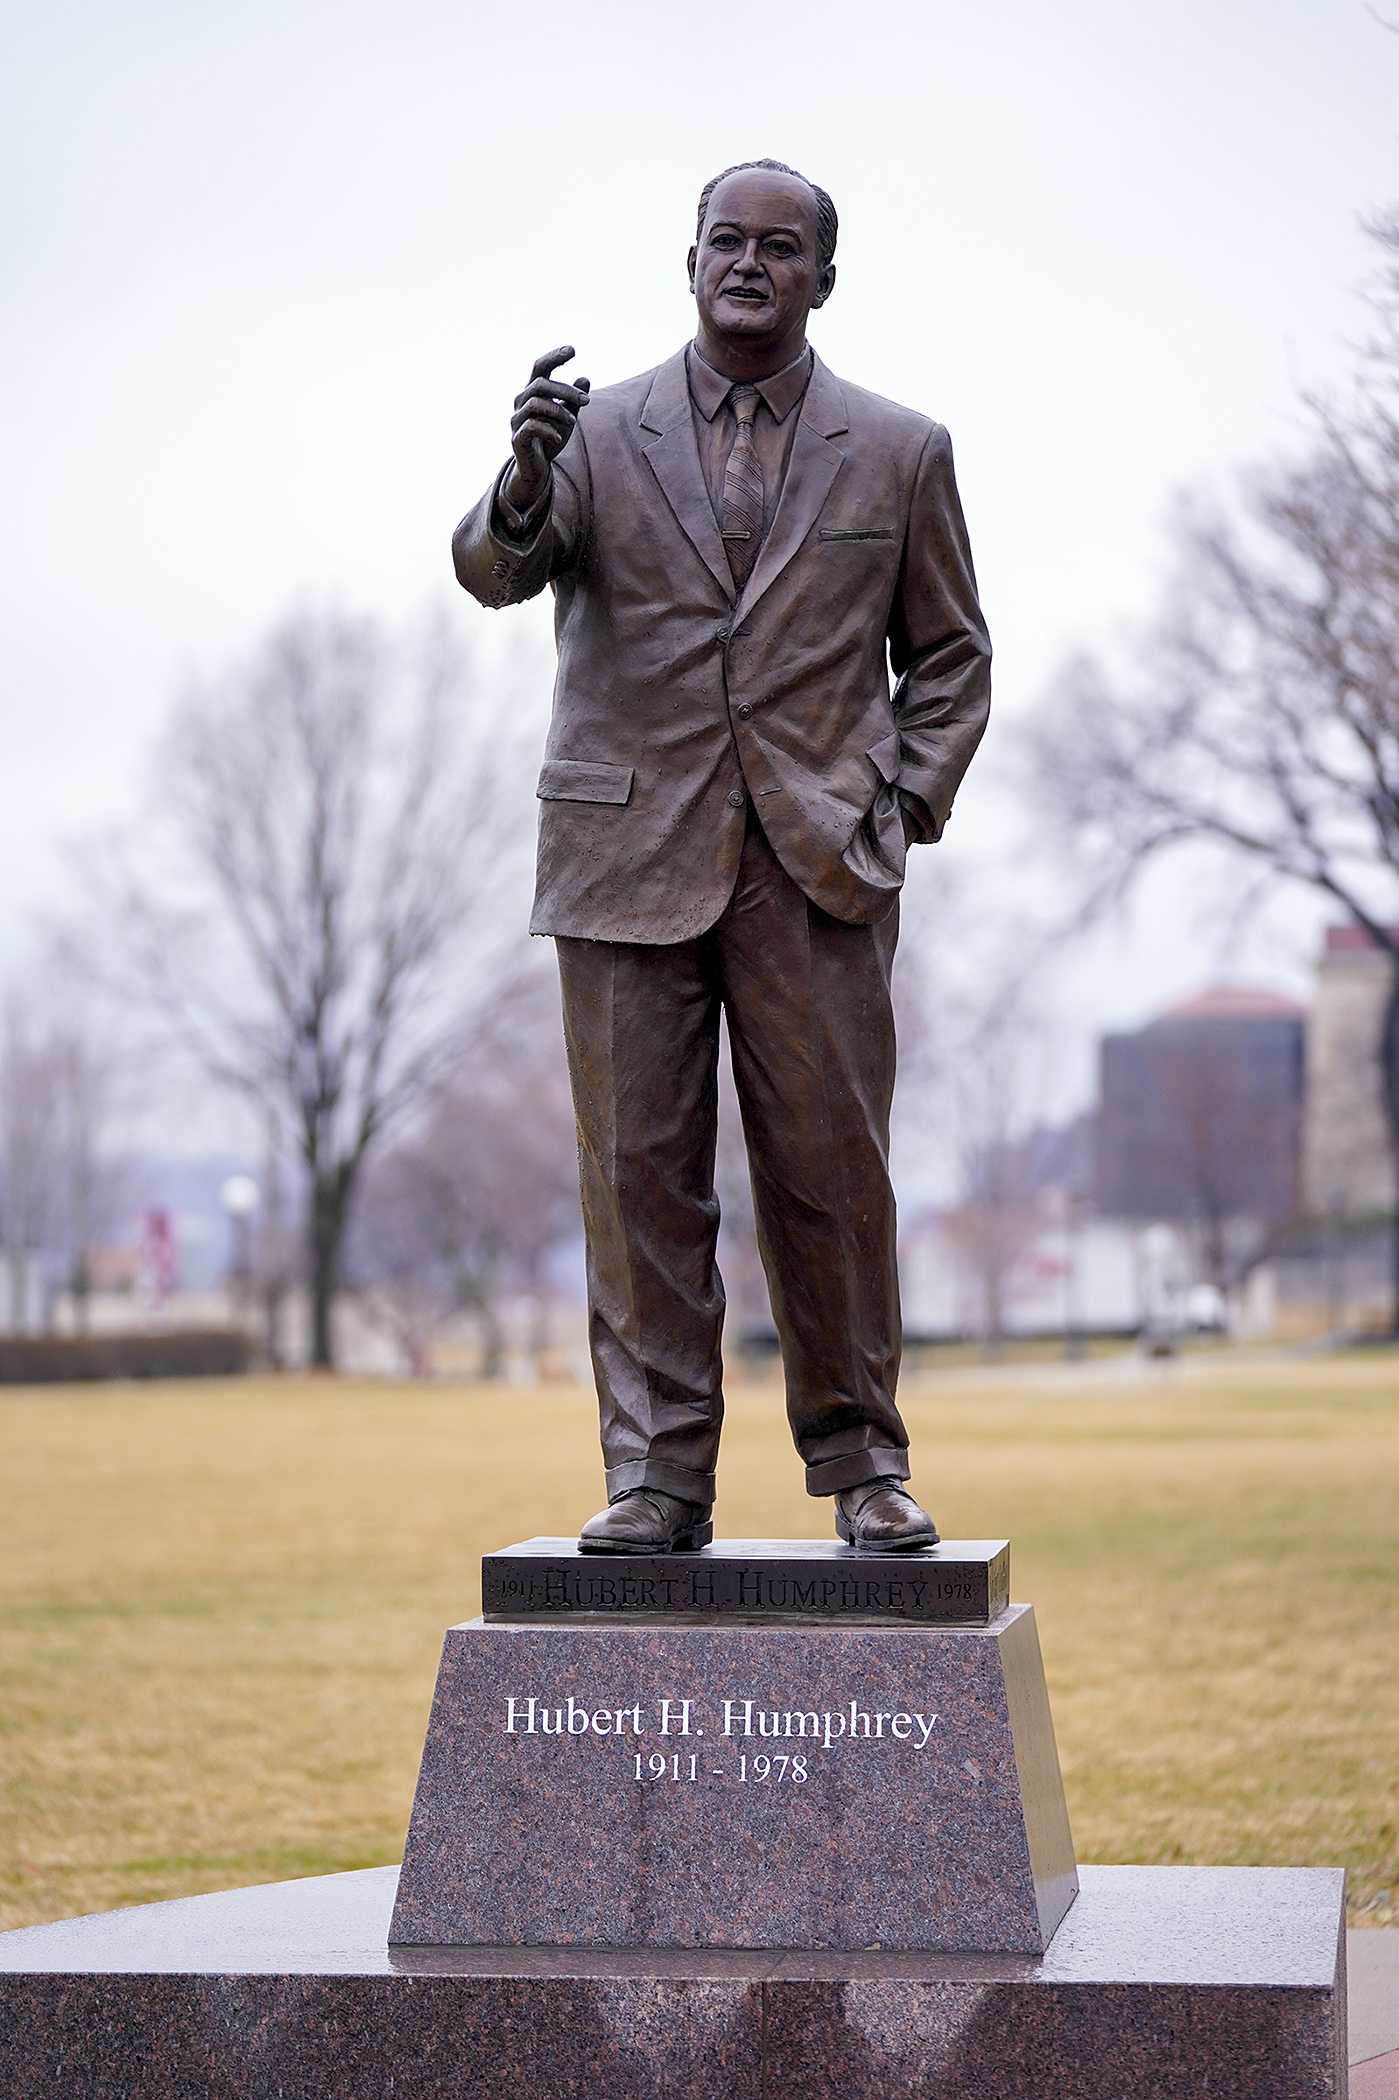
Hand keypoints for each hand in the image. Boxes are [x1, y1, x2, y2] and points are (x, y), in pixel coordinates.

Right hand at [505, 346, 589, 513]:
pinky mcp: (517, 438)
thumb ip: (573, 400)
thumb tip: (584, 378)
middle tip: (586, 401)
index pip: (540, 367)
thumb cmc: (551, 438)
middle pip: (540, 384)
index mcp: (532, 392)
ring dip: (558, 410)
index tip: (573, 350)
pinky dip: (549, 430)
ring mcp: (517, 419)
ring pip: (535, 403)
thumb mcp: (567, 418)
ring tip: (572, 422)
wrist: (536, 468)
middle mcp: (521, 401)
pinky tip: (560, 437)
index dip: (554, 357)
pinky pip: (531, 427)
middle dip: (565, 390)